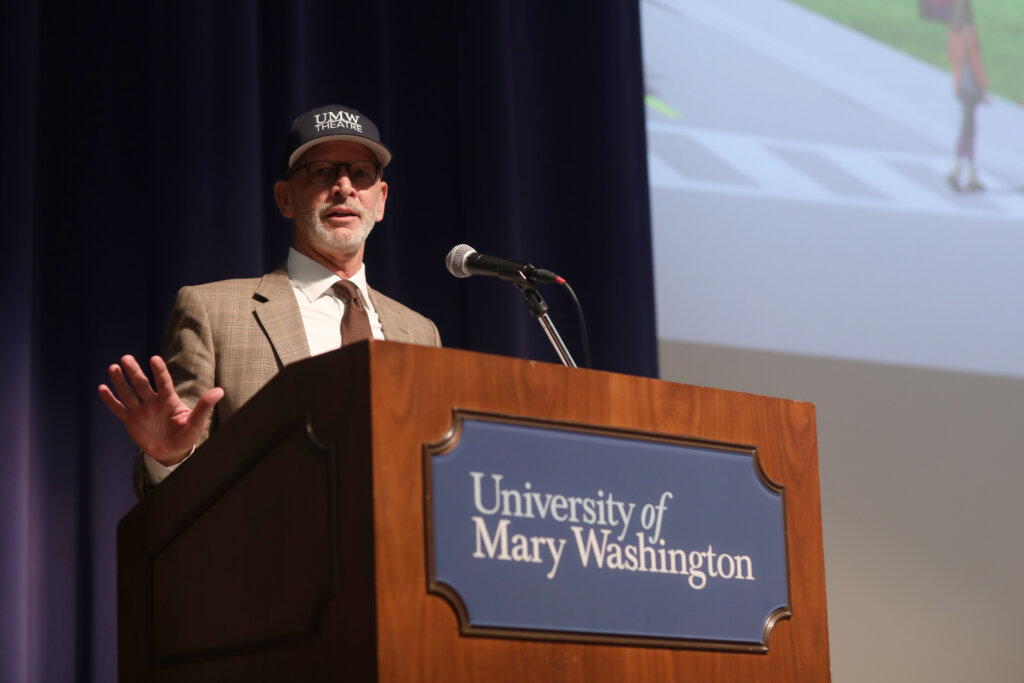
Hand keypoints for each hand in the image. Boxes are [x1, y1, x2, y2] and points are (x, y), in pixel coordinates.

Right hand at [97, 354, 223, 465]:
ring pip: (129, 393)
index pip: (164, 383)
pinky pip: (118, 409)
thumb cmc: (187, 435)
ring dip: (120, 381)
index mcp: (169, 400)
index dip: (159, 371)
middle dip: (134, 372)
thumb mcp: (196, 422)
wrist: (173, 452)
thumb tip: (220, 391)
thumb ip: (204, 406)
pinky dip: (110, 400)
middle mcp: (153, 402)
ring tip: (114, 367)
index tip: (154, 359)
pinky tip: (102, 388)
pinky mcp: (130, 421)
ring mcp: (141, 410)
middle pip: (142, 384)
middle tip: (126, 358)